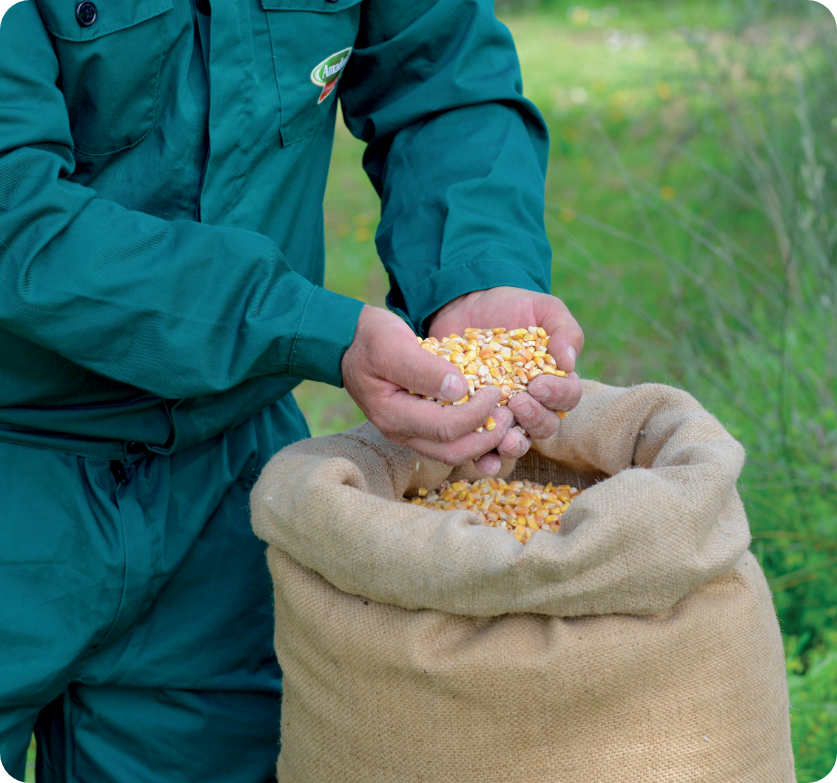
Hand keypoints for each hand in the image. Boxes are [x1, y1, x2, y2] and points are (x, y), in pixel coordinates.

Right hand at [341, 305, 516, 464]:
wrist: (351, 342)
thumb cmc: (371, 339)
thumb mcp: (392, 344)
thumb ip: (423, 368)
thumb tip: (459, 390)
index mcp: (393, 415)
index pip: (445, 428)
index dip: (477, 414)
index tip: (495, 391)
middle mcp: (402, 433)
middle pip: (453, 452)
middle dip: (488, 437)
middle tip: (511, 413)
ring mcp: (410, 434)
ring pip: (454, 453)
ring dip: (486, 442)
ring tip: (507, 419)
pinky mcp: (420, 427)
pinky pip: (451, 442)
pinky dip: (476, 436)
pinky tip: (493, 420)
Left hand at [428, 287, 583, 474]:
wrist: (464, 305)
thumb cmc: (510, 307)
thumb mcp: (541, 308)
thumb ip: (563, 330)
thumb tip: (570, 361)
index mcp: (553, 380)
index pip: (568, 397)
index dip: (557, 395)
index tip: (538, 384)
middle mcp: (532, 403)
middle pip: (545, 426)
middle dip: (535, 420)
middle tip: (517, 402)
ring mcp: (504, 414)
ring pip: (519, 443)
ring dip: (514, 446)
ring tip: (505, 439)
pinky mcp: (475, 421)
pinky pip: (484, 449)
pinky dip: (486, 459)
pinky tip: (482, 460)